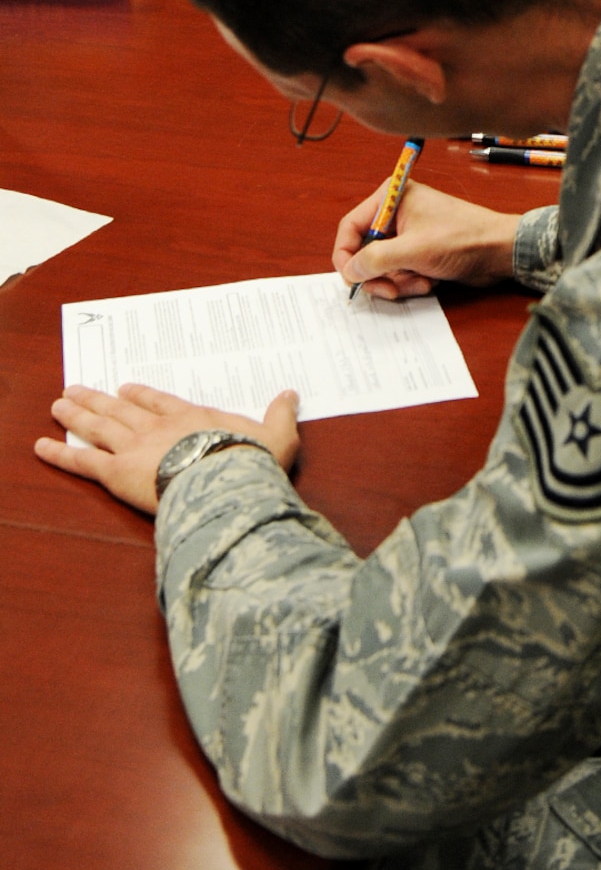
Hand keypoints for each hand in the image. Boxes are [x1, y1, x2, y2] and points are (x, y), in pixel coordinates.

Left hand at [34, 383, 300, 515]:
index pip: (160, 402)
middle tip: (76, 390)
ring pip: (98, 427)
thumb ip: (279, 415)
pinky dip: (60, 453)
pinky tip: (40, 446)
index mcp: (191, 417)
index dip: (142, 396)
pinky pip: (82, 461)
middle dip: (98, 399)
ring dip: (76, 415)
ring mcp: (133, 447)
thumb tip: (291, 394)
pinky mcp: (116, 471)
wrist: (225, 480)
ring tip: (57, 404)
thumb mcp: (277, 436)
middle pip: (121, 410)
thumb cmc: (251, 461)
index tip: (127, 388)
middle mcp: (157, 427)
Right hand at [334, 180, 520, 298]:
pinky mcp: (418, 250)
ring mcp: (407, 233)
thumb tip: (350, 271)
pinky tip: (429, 281)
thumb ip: (375, 260)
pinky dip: (410, 281)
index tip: (353, 280)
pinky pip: (398, 272)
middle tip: (390, 290)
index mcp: (391, 198)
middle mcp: (395, 212)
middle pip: (364, 250)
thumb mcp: (412, 250)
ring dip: (398, 281)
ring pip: (381, 266)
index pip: (350, 227)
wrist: (499, 251)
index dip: (346, 256)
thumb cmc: (462, 239)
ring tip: (421, 281)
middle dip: (378, 274)